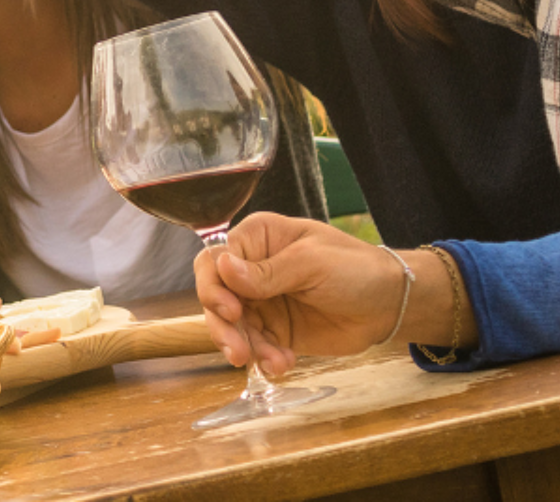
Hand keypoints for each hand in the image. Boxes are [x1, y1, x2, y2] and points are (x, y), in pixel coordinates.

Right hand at [195, 213, 409, 375]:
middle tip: (237, 351)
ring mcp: (261, 302)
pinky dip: (264, 358)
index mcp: (257, 240)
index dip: (213, 285)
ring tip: (273, 362)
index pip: (215, 260)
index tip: (229, 310)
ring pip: (232, 326)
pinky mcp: (274, 330)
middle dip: (223, 326)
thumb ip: (267, 271)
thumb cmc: (356, 269)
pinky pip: (256, 346)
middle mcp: (251, 270)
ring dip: (246, 347)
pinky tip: (283, 363)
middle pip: (216, 296)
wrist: (391, 305)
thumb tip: (222, 267)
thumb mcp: (312, 263)